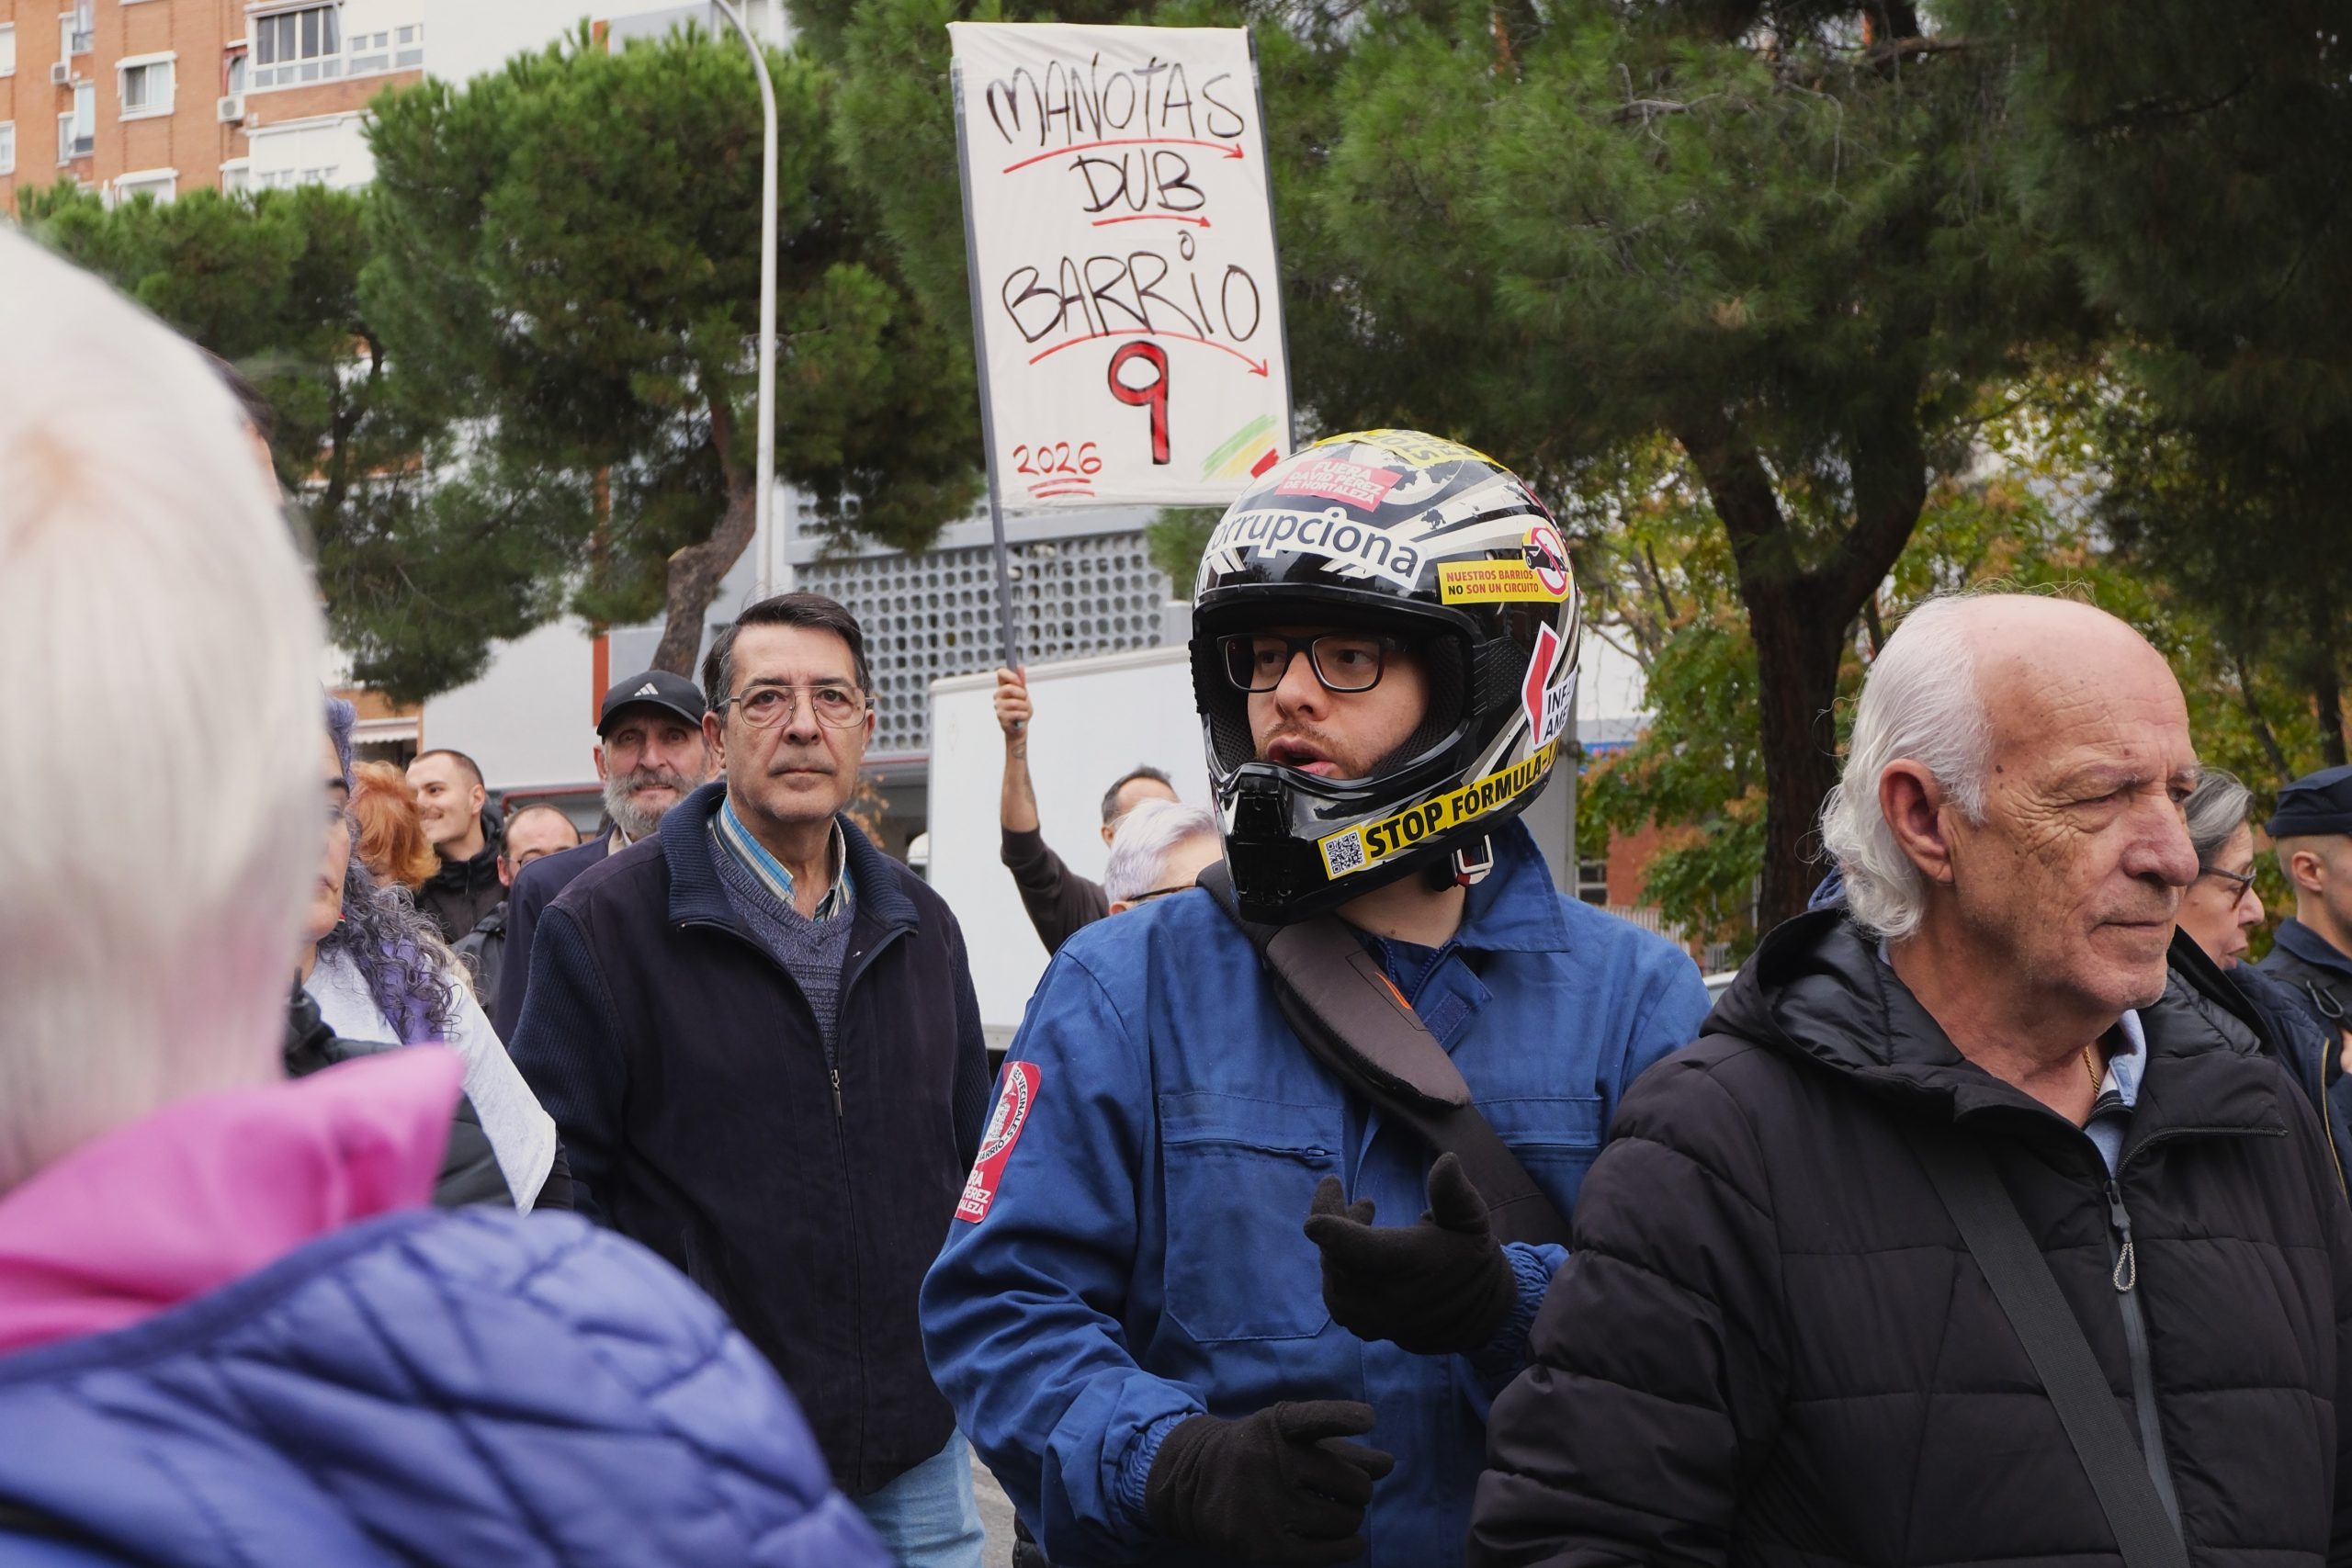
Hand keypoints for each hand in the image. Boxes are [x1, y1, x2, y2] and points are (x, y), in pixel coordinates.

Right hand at [994, 665, 1030, 741]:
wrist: (1020, 729)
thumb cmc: (1021, 710)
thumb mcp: (1024, 694)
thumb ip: (1021, 681)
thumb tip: (1019, 666)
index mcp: (1003, 687)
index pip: (1001, 673)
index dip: (1011, 675)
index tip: (1020, 682)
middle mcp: (998, 695)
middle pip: (1009, 688)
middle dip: (1022, 694)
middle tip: (1025, 699)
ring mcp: (998, 706)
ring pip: (1015, 702)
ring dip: (1025, 707)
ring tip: (1024, 711)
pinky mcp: (1001, 717)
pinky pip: (1017, 713)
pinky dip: (1024, 715)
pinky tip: (1022, 718)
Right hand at [1145, 1401, 1394, 1565]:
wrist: (1190, 1484)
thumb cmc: (1258, 1455)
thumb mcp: (1290, 1438)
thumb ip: (1340, 1447)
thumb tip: (1387, 1465)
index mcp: (1278, 1427)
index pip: (1313, 1418)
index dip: (1342, 1417)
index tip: (1368, 1419)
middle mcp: (1269, 1461)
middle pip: (1350, 1482)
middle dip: (1359, 1490)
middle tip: (1348, 1491)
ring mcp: (1265, 1505)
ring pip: (1344, 1519)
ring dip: (1350, 1518)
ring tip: (1338, 1512)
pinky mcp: (1264, 1545)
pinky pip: (1326, 1552)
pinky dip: (1349, 1547)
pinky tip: (1352, 1542)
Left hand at [1303, 1153, 1515, 1355]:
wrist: (1471, 1315)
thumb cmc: (1467, 1258)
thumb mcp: (1471, 1222)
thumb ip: (1454, 1194)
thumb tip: (1447, 1161)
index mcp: (1406, 1265)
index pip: (1359, 1250)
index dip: (1333, 1232)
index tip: (1315, 1218)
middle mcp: (1380, 1297)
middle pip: (1334, 1251)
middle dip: (1339, 1216)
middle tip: (1366, 1203)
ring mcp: (1364, 1315)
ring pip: (1330, 1267)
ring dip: (1339, 1240)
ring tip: (1366, 1218)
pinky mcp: (1357, 1324)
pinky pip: (1332, 1286)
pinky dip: (1338, 1263)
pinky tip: (1359, 1250)